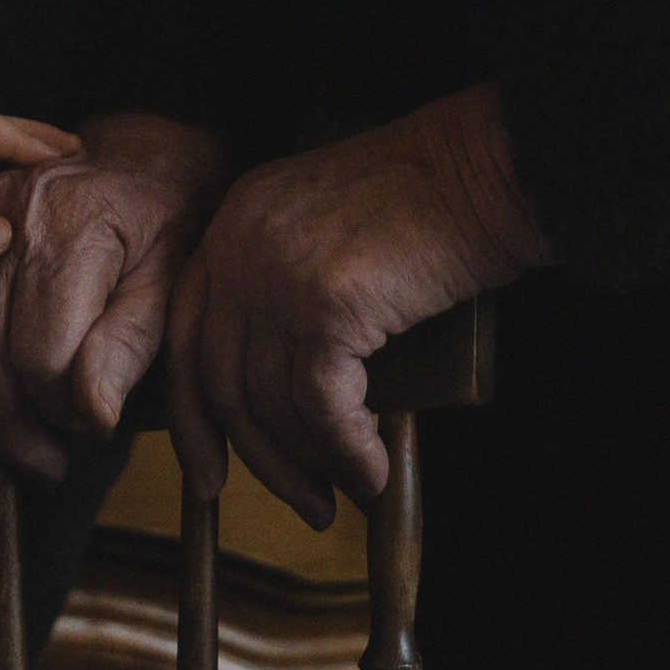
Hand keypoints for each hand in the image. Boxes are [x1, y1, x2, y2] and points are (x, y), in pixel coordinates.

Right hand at [0, 109, 226, 491]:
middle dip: (10, 434)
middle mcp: (6, 212)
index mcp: (73, 221)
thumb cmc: (160, 223)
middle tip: (44, 469)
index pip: (44, 352)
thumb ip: (131, 345)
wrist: (136, 159)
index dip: (64, 411)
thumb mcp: (171, 277)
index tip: (90, 430)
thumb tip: (92, 416)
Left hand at [165, 86, 549, 525]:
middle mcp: (240, 245)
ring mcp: (278, 273)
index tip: (207, 473)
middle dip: (258, 458)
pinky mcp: (326, 303)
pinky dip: (347, 452)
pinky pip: (322, 407)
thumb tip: (283, 399)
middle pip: (221, 380)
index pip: (188, 338)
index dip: (194, 418)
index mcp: (234, 222)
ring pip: (271, 403)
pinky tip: (373, 471)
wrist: (482, 168)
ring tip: (346, 493)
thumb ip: (286, 291)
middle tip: (300, 501)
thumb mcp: (326, 230)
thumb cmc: (428, 201)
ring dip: (310, 464)